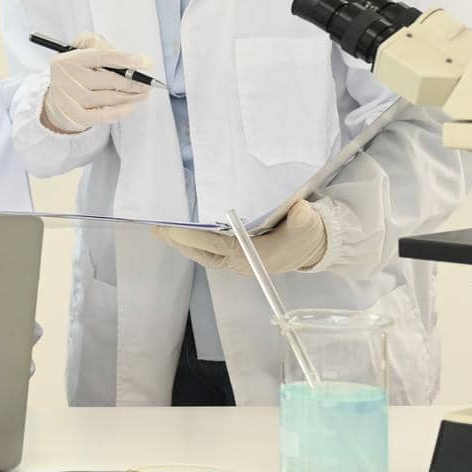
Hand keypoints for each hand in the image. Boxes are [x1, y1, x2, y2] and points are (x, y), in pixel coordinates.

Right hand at [41, 32, 153, 133]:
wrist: (56, 96)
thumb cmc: (75, 69)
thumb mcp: (81, 49)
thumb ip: (101, 45)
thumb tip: (131, 58)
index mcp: (69, 58)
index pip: (102, 57)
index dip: (126, 59)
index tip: (146, 62)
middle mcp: (67, 78)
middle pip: (109, 80)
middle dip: (134, 82)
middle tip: (148, 84)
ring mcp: (70, 98)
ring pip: (109, 98)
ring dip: (131, 97)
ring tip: (143, 94)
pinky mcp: (75, 116)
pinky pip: (105, 115)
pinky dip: (121, 111)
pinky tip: (131, 106)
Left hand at [152, 199, 329, 274]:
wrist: (314, 246)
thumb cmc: (308, 232)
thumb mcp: (309, 222)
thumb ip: (303, 217)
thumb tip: (299, 209)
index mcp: (256, 255)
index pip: (221, 246)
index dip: (197, 238)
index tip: (174, 230)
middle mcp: (242, 262)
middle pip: (205, 252)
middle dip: (180, 241)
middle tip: (157, 228)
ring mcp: (237, 261)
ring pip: (203, 254)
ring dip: (181, 244)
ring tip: (159, 231)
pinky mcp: (234, 257)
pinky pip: (208, 253)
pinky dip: (190, 245)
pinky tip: (177, 235)